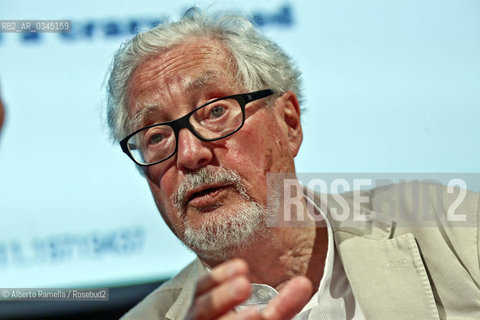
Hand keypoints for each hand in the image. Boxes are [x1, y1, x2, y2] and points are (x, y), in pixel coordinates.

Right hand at [185, 258, 311, 319]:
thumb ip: (281, 306)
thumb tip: (304, 283)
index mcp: (206, 311)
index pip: (203, 289)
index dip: (220, 277)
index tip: (243, 267)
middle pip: (202, 310)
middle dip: (222, 297)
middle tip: (244, 285)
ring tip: (256, 314)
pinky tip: (259, 319)